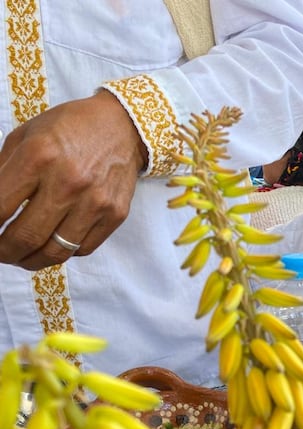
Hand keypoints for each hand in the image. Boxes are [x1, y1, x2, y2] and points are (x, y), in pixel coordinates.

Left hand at [0, 90, 146, 269]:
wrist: (122, 126)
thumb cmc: (69, 128)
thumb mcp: (26, 136)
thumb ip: (2, 171)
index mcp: (39, 156)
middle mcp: (69, 182)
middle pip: (26, 237)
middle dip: (4, 252)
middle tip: (0, 253)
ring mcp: (96, 201)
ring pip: (56, 251)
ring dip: (31, 261)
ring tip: (22, 258)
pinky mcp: (115, 214)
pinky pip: (83, 249)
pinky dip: (63, 252)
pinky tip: (53, 244)